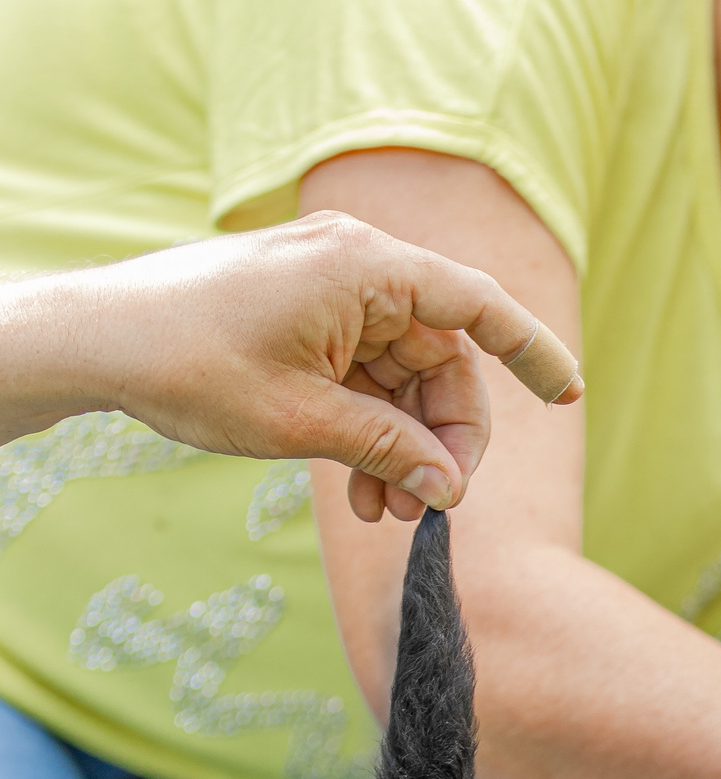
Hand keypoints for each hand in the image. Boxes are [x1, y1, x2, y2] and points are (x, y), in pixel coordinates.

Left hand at [0, 211, 579, 520]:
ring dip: (406, 445)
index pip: (478, 306)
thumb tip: (453, 487)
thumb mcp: (301, 421)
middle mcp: (356, 268)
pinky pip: (367, 376)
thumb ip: (390, 449)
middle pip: (443, 356)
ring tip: (388, 510)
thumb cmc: (188, 362)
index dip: (532, 353)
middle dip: (446, 436)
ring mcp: (331, 291)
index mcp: (365, 269)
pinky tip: (363, 488)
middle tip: (435, 503)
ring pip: (406, 376)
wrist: (91, 341)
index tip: (571, 397)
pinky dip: (371, 429)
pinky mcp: (308, 316)